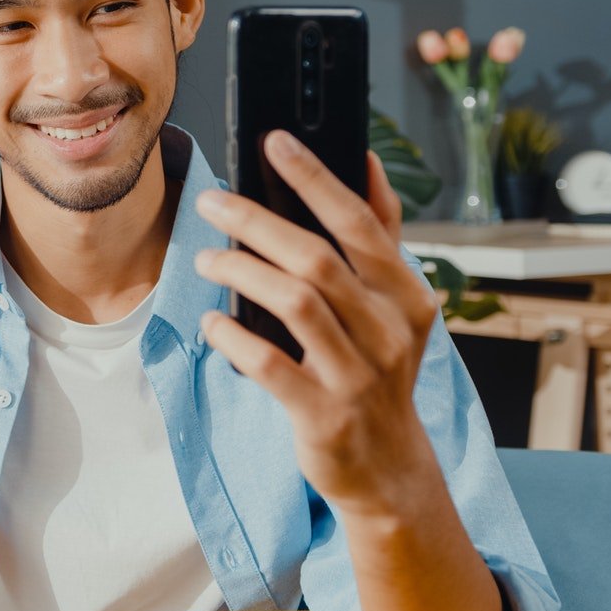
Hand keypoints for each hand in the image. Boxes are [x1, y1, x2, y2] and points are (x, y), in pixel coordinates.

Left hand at [193, 131, 441, 519]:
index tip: (275, 141)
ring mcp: (358, 375)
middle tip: (211, 201)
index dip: (316, 178)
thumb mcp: (393, 306)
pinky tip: (211, 320)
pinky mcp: (324, 415)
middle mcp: (388, 331)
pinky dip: (234, 337)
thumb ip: (380, 236)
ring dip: (241, 271)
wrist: (388, 469)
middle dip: (258, 221)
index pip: (360, 222)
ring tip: (204, 257)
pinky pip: (270, 365)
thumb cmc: (377, 371)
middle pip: (317, 258)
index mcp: (405, 295)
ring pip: (295, 303)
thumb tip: (366, 160)